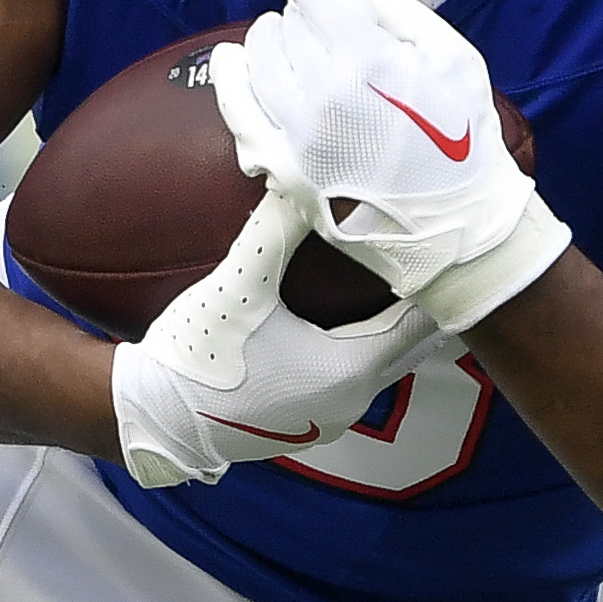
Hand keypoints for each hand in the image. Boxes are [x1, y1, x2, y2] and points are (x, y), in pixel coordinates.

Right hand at [110, 186, 445, 487]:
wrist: (155, 420)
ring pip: (380, 367)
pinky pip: (351, 383)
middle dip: (420, 304)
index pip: (419, 321)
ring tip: (398, 286)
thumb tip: (296, 174)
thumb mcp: (240, 284)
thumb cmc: (200, 356)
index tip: (447, 246)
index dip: (432, 282)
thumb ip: (275, 228)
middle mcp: (351, 402)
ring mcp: (329, 420)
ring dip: (390, 331)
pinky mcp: (305, 427)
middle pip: (408, 347)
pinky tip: (349, 329)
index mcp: (349, 368)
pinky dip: (361, 353)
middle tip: (436, 260)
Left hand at [216, 0, 569, 333]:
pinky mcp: (281, 167)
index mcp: (367, 60)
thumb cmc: (462, 138)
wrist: (456, 224)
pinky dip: (232, 78)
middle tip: (329, 32)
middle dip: (305, 17)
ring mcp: (295, 135)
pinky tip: (233, 61)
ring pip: (258, 58)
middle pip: (287, 23)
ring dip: (272, 42)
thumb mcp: (449, 52)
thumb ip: (387, 3)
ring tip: (293, 45)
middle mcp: (322, 95)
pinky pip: (237, 111)